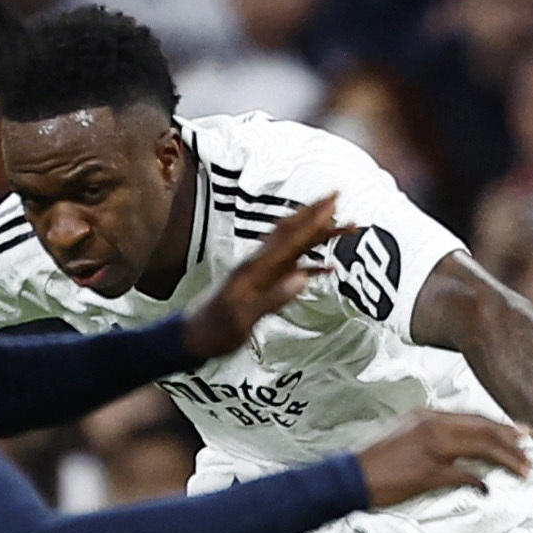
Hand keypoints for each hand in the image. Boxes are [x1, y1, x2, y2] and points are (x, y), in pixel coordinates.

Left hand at [184, 192, 346, 359]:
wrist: (190, 336)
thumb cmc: (214, 329)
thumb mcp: (242, 318)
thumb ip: (272, 298)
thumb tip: (301, 279)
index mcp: (254, 268)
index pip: (289, 238)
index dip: (312, 221)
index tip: (332, 204)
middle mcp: (258, 264)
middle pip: (291, 231)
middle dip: (314, 213)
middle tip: (337, 196)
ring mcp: (261, 273)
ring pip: (293, 246)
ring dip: (316, 234)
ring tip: (342, 225)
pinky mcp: (262, 284)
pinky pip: (291, 269)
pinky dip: (312, 265)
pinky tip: (329, 267)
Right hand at [354, 411, 530, 505]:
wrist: (350, 478)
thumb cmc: (377, 462)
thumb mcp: (406, 436)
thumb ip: (434, 436)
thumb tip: (461, 451)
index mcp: (427, 415)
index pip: (475, 417)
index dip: (501, 426)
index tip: (520, 434)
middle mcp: (432, 425)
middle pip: (485, 429)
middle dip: (513, 441)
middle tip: (532, 452)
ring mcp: (432, 447)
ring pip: (483, 448)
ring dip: (507, 460)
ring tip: (523, 471)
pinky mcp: (429, 472)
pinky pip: (466, 475)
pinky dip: (481, 482)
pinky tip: (488, 489)